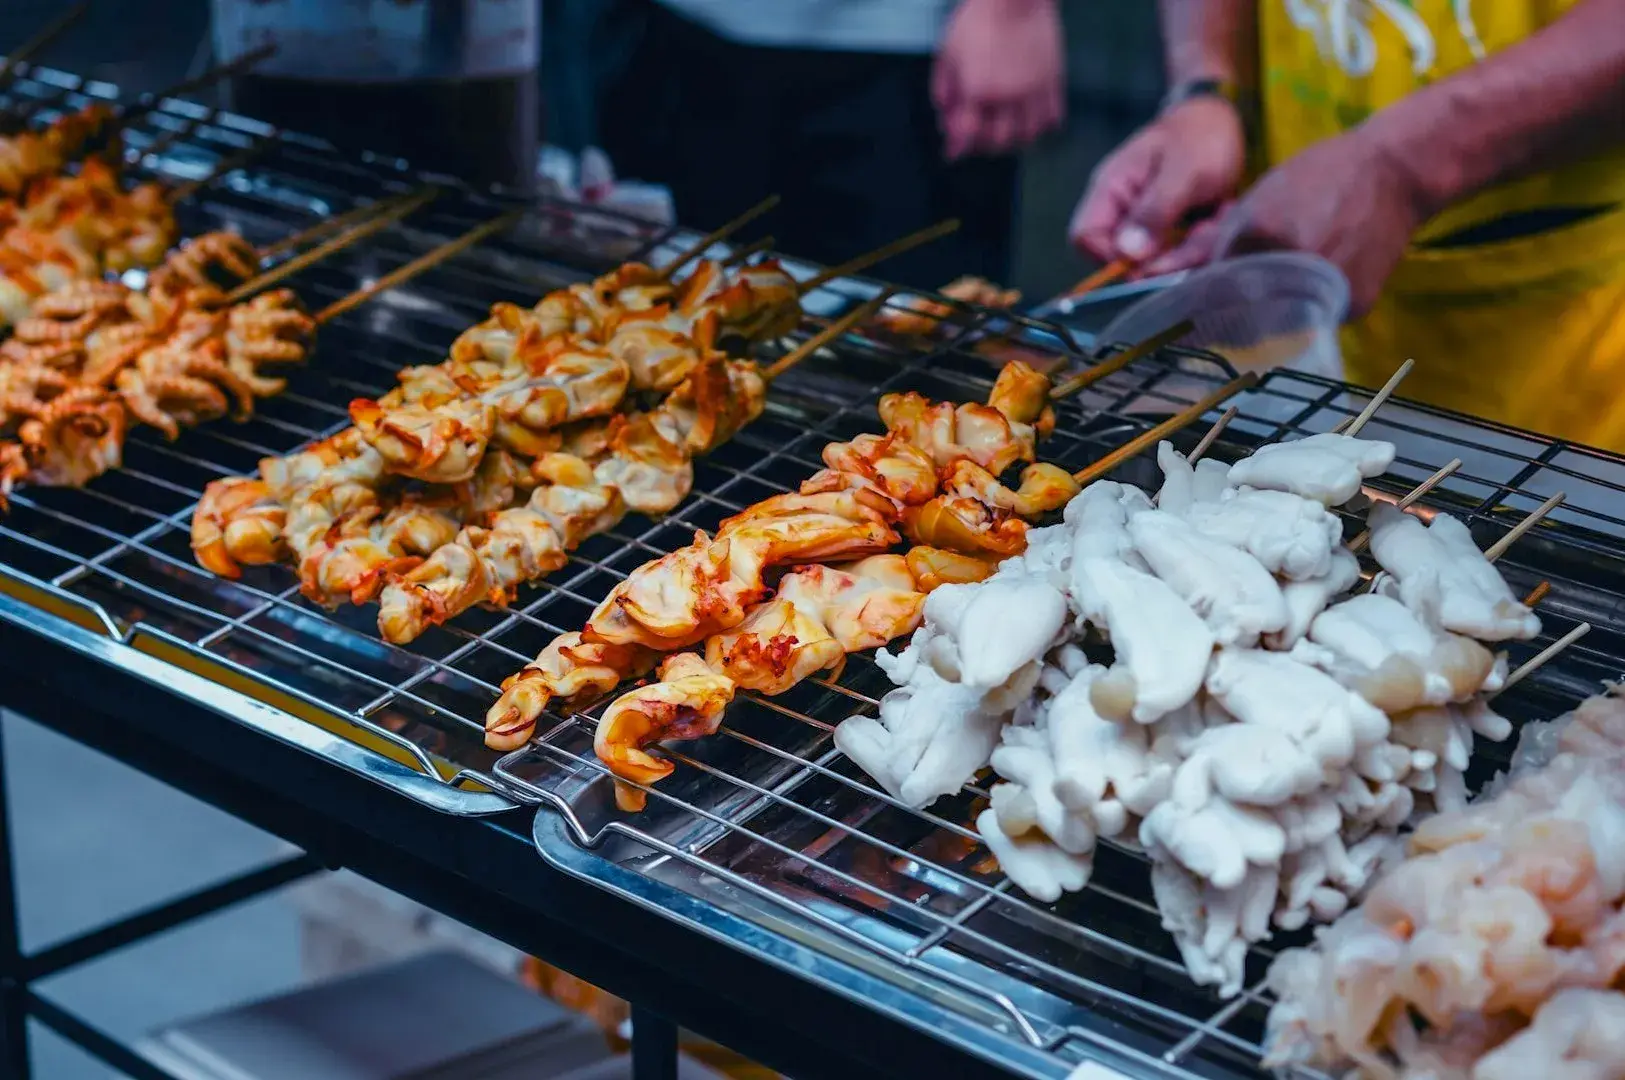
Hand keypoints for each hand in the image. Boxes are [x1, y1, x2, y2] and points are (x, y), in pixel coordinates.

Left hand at [932, 0, 1065, 160]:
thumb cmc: (976, 20)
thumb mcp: (948, 52)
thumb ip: (943, 88)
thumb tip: (943, 114)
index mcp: (977, 89)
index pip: (968, 134)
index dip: (958, 147)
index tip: (953, 152)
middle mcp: (1006, 95)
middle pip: (999, 141)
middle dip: (985, 145)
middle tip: (979, 140)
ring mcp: (1033, 89)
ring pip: (1029, 134)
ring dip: (1015, 140)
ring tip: (1007, 134)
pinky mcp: (1053, 80)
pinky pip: (1052, 117)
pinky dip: (1042, 126)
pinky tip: (1032, 121)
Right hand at [1068, 97, 1245, 270]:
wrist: (1221, 122)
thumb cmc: (1200, 136)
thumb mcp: (1184, 171)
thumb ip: (1155, 211)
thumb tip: (1128, 255)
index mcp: (1111, 188)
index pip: (1085, 237)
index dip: (1113, 257)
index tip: (1153, 261)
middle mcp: (1120, 210)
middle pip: (1124, 257)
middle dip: (1167, 256)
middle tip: (1205, 233)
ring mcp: (1142, 222)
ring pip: (1155, 261)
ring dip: (1190, 250)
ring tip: (1217, 218)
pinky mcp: (1165, 230)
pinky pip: (1176, 254)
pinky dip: (1200, 245)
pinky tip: (1217, 219)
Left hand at [1208, 128, 1434, 315]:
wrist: (1393, 174)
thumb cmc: (1318, 178)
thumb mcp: (1258, 201)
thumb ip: (1220, 246)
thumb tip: (1184, 287)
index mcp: (1261, 234)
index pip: (1212, 287)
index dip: (1200, 302)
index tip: (1188, 317)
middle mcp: (1293, 265)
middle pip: (1242, 314)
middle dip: (1229, 318)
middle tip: (1223, 320)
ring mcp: (1325, 288)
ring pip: (1277, 324)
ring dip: (1266, 321)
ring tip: (1271, 302)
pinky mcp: (1353, 305)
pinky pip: (1313, 321)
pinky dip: (1305, 312)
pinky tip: (1311, 290)